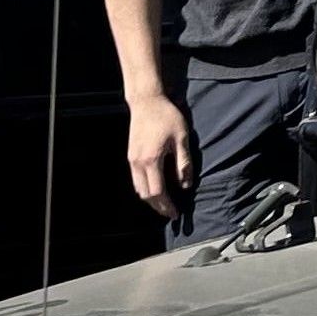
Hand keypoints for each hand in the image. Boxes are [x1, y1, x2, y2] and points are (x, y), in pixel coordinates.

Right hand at [126, 88, 192, 215]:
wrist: (146, 102)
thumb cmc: (166, 116)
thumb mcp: (182, 138)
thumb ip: (184, 163)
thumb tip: (185, 185)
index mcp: (151, 160)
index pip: (158, 192)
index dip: (167, 206)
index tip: (176, 213)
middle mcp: (138, 163)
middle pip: (146, 195)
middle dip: (159, 207)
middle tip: (171, 213)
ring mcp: (132, 160)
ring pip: (139, 189)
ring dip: (151, 199)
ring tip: (164, 204)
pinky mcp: (131, 156)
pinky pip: (136, 179)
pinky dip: (145, 189)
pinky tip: (156, 188)